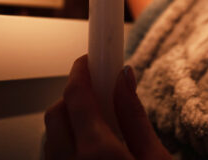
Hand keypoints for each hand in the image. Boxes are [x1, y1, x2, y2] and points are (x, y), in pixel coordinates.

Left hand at [44, 55, 171, 159]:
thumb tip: (124, 78)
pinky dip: (66, 146)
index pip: (76, 94)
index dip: (82, 69)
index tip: (91, 58)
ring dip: (69, 124)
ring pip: (51, 137)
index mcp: (98, 152)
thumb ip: (135, 117)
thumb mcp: (157, 159)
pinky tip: (91, 153)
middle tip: (100, 95)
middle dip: (74, 97)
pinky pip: (53, 157)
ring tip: (99, 128)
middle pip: (56, 113)